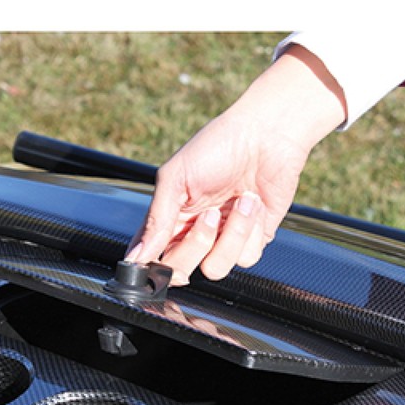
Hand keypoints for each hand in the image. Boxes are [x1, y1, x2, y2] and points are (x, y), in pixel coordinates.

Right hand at [125, 45, 346, 285]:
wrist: (267, 134)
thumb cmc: (218, 146)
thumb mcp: (176, 178)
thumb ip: (156, 220)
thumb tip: (137, 256)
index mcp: (170, 218)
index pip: (152, 257)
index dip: (152, 265)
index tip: (159, 259)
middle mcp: (194, 233)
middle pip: (182, 270)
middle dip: (198, 243)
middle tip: (210, 213)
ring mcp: (224, 239)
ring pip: (216, 269)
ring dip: (232, 233)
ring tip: (241, 200)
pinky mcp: (253, 240)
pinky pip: (247, 258)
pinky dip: (252, 230)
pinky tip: (255, 204)